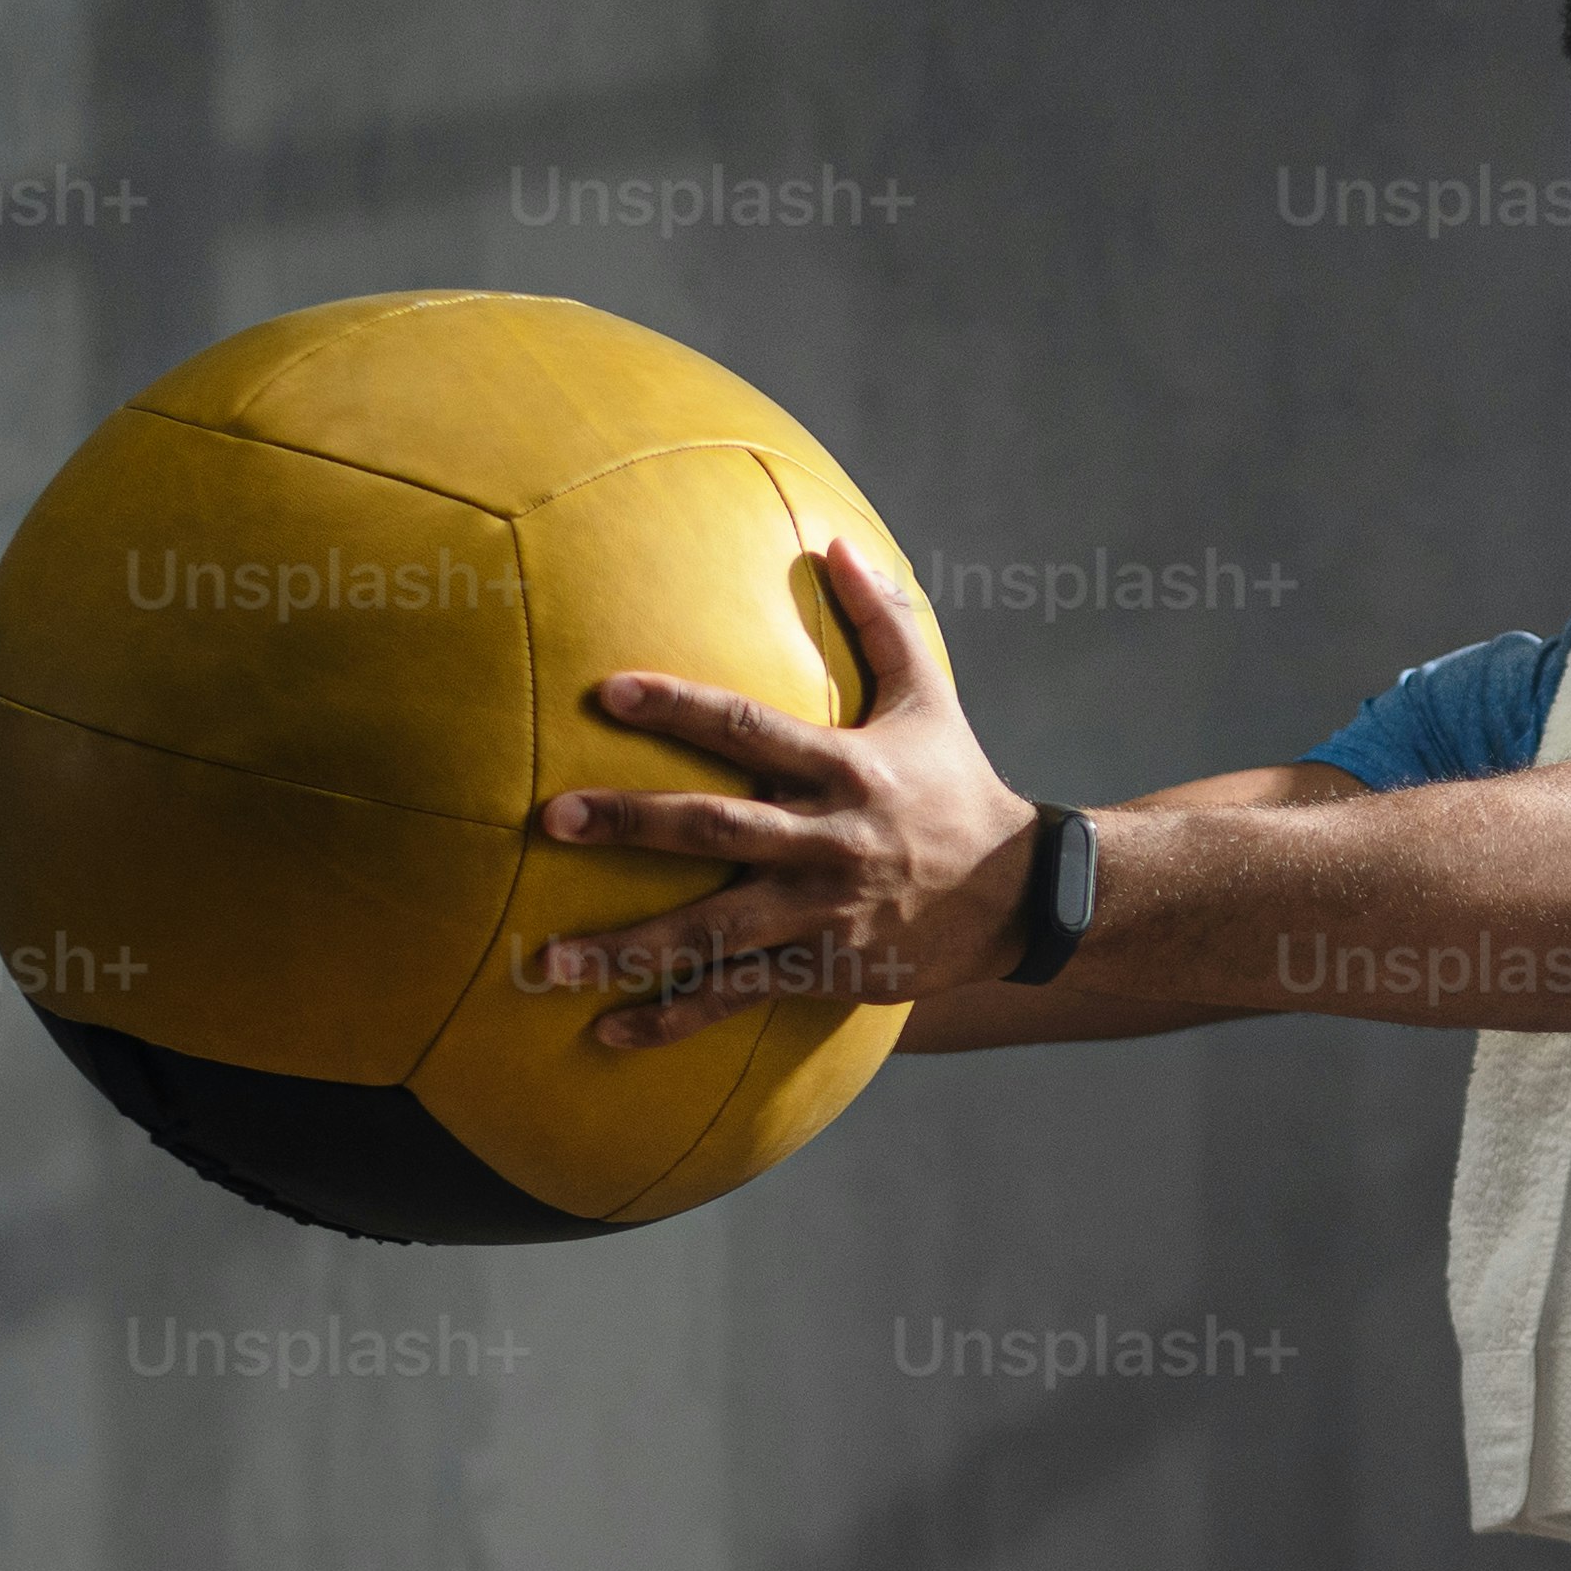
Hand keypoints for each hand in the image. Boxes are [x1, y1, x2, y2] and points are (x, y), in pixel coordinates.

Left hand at [527, 537, 1042, 1049]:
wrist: (1020, 896)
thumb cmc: (958, 785)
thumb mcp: (929, 698)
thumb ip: (881, 619)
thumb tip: (837, 540)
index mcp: (845, 767)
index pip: (750, 729)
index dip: (681, 708)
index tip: (611, 693)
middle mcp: (829, 840)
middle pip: (717, 831)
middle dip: (633, 824)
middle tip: (552, 819)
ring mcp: (824, 912)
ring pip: (716, 932)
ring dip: (631, 948)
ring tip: (549, 959)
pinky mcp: (826, 969)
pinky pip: (740, 995)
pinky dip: (676, 1016)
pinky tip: (611, 1030)